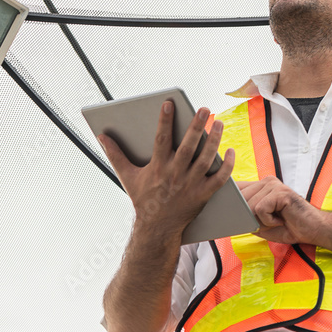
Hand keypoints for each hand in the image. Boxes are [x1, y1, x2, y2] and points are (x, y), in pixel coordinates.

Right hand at [99, 100, 234, 238]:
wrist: (157, 228)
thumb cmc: (143, 198)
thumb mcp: (127, 176)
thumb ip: (115, 154)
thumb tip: (102, 136)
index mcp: (157, 168)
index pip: (161, 139)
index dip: (165, 121)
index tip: (169, 103)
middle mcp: (175, 175)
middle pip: (188, 147)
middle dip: (196, 127)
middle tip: (204, 108)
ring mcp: (191, 185)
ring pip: (205, 159)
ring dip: (214, 140)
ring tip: (218, 122)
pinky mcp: (204, 194)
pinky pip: (219, 178)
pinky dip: (227, 165)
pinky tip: (230, 150)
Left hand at [237, 177, 327, 244]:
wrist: (314, 230)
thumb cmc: (289, 227)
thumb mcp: (261, 223)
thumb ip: (246, 216)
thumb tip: (231, 215)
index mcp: (261, 186)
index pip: (237, 189)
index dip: (232, 202)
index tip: (231, 211)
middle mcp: (266, 181)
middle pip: (241, 199)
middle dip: (249, 217)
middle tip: (268, 223)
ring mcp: (274, 185)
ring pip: (250, 206)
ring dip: (262, 221)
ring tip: (277, 221)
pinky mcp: (280, 192)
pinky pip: (261, 209)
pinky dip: (269, 221)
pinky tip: (281, 220)